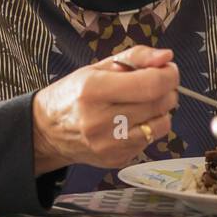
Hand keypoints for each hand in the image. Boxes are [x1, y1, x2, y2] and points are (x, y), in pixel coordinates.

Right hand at [31, 45, 178, 174]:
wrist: (48, 131)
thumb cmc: (75, 94)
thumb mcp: (99, 67)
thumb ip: (136, 57)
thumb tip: (167, 56)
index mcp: (94, 90)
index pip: (150, 84)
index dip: (169, 75)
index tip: (169, 69)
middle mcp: (100, 120)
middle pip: (159, 104)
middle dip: (167, 90)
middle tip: (157, 84)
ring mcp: (109, 144)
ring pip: (161, 125)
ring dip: (161, 111)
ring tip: (144, 103)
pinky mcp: (116, 159)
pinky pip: (150, 141)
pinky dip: (149, 128)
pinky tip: (132, 121)